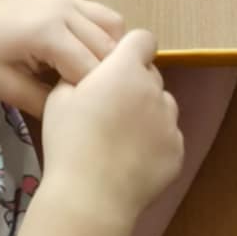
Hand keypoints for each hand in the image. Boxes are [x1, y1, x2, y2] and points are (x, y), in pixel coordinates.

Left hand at [0, 0, 124, 116]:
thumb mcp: (6, 88)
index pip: (93, 70)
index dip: (95, 97)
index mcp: (48, 32)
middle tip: (94, 103)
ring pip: (114, 27)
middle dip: (108, 78)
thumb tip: (82, 114)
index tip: (90, 116)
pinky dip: (105, 39)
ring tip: (93, 81)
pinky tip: (87, 60)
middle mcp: (65, 9)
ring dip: (112, 54)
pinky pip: (102, 17)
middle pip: (110, 48)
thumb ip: (46, 103)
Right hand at [39, 30, 183, 227]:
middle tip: (111, 107)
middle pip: (151, 75)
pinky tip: (132, 160)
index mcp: (125, 70)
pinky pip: (169, 137)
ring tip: (122, 137)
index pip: (143, 39)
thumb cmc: (69, 142)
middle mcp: (154, 90)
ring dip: (148, 112)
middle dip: (135, 83)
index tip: (116, 65)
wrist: (91, 196)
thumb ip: (79, 75)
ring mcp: (170, 122)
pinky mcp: (177, 152)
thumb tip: (90, 74)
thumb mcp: (58, 98)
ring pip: (163, 106)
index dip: (131, 48)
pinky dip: (155, 142)